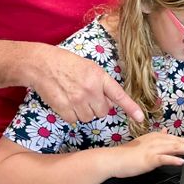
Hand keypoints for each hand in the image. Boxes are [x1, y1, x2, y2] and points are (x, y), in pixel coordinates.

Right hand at [26, 44, 143, 123]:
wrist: (42, 64)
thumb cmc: (66, 64)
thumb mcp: (89, 68)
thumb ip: (102, 84)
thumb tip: (110, 103)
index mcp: (99, 77)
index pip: (119, 95)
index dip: (131, 108)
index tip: (141, 118)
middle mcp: (91, 90)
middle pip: (103, 112)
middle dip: (97, 107)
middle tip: (87, 96)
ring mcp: (77, 100)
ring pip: (89, 118)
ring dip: (84, 112)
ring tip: (74, 97)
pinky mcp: (64, 108)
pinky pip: (74, 120)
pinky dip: (71, 115)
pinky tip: (66, 102)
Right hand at [112, 132, 183, 177]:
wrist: (114, 159)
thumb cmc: (127, 153)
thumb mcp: (143, 142)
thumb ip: (156, 137)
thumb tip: (164, 131)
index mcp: (155, 136)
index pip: (175, 138)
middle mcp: (156, 140)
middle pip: (177, 142)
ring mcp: (153, 149)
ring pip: (173, 147)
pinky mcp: (149, 159)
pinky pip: (164, 158)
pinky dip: (173, 159)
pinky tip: (181, 161)